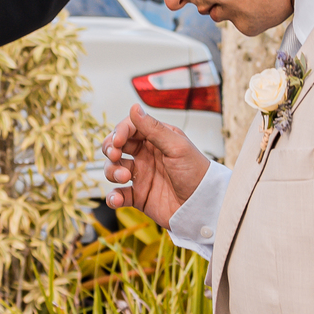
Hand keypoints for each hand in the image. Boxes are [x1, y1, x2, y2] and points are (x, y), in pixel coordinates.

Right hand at [102, 103, 209, 228]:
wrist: (203, 206)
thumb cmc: (196, 173)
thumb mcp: (177, 147)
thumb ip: (153, 128)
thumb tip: (134, 107)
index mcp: (156, 139)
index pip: (130, 128)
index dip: (120, 132)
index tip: (118, 142)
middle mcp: (146, 156)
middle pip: (116, 147)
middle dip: (111, 149)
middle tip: (116, 155)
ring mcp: (141, 176)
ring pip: (113, 169)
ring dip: (112, 171)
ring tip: (124, 177)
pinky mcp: (139, 196)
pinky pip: (118, 194)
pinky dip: (112, 197)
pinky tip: (116, 199)